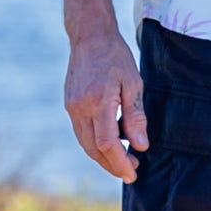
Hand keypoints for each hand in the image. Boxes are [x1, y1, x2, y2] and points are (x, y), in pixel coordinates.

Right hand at [63, 28, 148, 182]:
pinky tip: (111, 142)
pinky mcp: (69, 105)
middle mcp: (80, 107)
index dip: (120, 162)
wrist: (90, 37)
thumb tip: (140, 146)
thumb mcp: (134, 83)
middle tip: (131, 171)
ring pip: (86, 143)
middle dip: (112, 165)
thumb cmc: (116, 57)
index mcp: (99, 101)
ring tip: (124, 160)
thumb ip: (136, 116)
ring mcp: (72, 107)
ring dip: (103, 157)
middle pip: (94, 149)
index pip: (107, 143)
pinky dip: (95, 143)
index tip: (132, 173)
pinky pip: (82, 132)